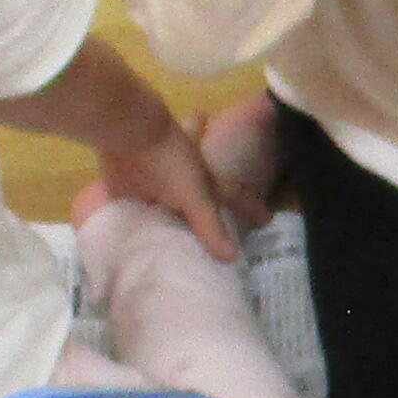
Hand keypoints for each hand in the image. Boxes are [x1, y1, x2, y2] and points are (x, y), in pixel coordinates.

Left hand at [76, 102, 237, 263]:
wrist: (129, 137)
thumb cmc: (171, 161)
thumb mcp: (196, 196)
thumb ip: (210, 226)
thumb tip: (235, 259)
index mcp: (205, 181)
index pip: (235, 196)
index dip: (251, 207)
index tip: (268, 221)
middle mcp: (184, 184)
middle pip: (200, 196)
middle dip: (208, 206)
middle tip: (216, 225)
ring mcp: (156, 186)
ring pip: (168, 204)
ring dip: (170, 216)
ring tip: (175, 235)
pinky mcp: (129, 191)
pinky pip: (136, 210)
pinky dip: (137, 220)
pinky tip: (134, 235)